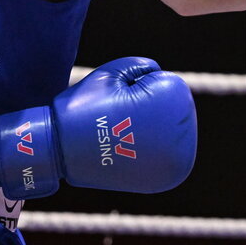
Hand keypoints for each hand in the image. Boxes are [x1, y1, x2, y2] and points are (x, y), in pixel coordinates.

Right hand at [0, 57, 196, 198]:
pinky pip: (167, 157)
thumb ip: (142, 67)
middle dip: (149, 109)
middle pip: (173, 110)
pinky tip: (129, 151)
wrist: (61, 151)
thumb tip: (158, 75)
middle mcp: (184, 133)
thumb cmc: (85, 107)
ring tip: (121, 136)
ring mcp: (179, 159)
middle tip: (118, 120)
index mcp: (175, 100)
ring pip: (171, 133)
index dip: (139, 87)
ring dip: (152, 131)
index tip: (118, 100)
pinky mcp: (168, 177)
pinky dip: (151, 152)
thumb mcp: (112, 72)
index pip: (167, 84)